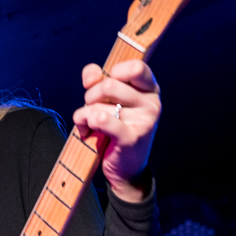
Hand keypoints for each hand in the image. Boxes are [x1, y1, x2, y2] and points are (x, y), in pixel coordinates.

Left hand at [72, 61, 160, 202]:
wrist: (126, 168)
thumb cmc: (117, 129)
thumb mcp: (111, 101)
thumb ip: (100, 80)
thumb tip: (91, 72)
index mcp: (150, 90)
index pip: (134, 67)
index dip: (111, 71)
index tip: (100, 83)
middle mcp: (151, 103)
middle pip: (110, 84)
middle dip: (90, 96)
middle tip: (89, 107)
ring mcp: (144, 121)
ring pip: (99, 105)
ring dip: (84, 114)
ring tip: (88, 124)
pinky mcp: (131, 138)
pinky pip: (100, 119)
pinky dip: (85, 124)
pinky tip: (87, 132)